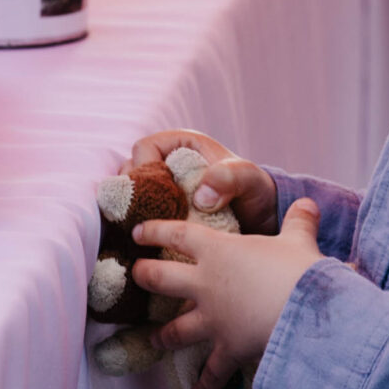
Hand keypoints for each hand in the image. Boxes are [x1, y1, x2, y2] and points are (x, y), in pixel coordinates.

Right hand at [128, 129, 279, 232]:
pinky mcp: (160, 213)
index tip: (159, 193)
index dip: (145, 168)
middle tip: (150, 217)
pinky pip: (137, 216)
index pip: (144, 148)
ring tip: (149, 231)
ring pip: (129, 196)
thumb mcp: (249, 180)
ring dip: (134, 213)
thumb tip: (201, 197)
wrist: (259, 219)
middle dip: (134, 195)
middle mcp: (165, 164)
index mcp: (182, 145)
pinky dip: (138, 228)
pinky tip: (147, 243)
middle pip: (129, 173)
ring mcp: (160, 189)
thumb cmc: (254, 190)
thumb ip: (230, 178)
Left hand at [133, 200, 326, 388]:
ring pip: (176, 329)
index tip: (138, 232)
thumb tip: (308, 204)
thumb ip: (299, 222)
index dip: (155, 230)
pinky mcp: (226, 349)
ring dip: (163, 335)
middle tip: (135, 275)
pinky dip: (205, 385)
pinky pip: (212, 371)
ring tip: (154, 339)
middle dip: (144, 276)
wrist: (304, 314)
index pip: (177, 234)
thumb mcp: (299, 240)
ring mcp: (212, 320)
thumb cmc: (297, 272)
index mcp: (218, 251)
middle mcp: (206, 285)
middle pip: (161, 279)